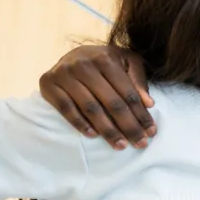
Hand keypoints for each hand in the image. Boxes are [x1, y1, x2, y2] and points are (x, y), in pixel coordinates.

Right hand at [39, 45, 153, 149]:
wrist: (73, 54)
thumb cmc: (105, 62)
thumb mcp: (127, 62)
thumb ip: (138, 80)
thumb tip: (149, 104)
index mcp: (106, 58)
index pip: (128, 93)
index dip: (141, 114)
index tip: (151, 132)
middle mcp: (84, 64)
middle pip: (111, 102)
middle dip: (128, 126)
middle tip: (140, 144)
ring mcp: (64, 74)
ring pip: (90, 108)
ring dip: (107, 130)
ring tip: (120, 145)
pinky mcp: (48, 83)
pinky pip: (65, 108)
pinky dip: (79, 123)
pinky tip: (93, 135)